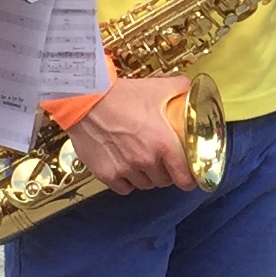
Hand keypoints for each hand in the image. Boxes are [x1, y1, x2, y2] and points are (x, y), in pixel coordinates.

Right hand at [69, 72, 198, 193]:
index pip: (184, 176)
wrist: (85, 99)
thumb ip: (178, 88)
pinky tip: (127, 171)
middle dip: (167, 173)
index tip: (190, 177)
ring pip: (145, 185)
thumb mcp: (156, 88)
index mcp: (163, 143)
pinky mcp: (106, 173)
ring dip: (147, 178)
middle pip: (164, 181)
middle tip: (164, 163)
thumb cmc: (120, 95)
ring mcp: (125, 169)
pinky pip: (123, 188)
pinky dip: (127, 182)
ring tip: (145, 165)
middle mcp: (145, 160)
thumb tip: (190, 88)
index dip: (190, 179)